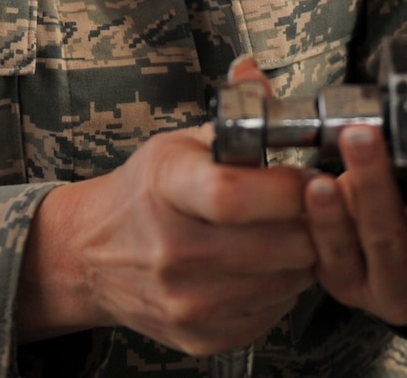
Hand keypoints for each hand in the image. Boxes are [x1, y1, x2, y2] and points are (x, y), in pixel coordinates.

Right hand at [14, 117, 315, 354]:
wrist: (93, 256)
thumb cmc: (146, 193)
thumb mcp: (179, 142)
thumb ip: (233, 111)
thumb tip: (254, 71)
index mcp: (166, 187)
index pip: (233, 195)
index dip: (287, 188)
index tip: (310, 177)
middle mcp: (170, 250)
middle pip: (276, 245)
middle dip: (311, 222)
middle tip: (314, 206)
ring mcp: (184, 299)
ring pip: (285, 282)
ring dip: (302, 256)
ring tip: (287, 232)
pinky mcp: (198, 335)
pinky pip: (271, 313)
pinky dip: (281, 289)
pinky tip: (266, 265)